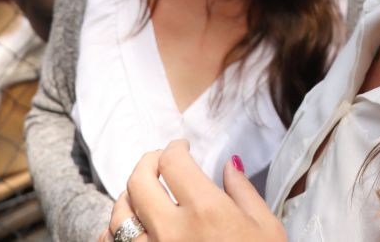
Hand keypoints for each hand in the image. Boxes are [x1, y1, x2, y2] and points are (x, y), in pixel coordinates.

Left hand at [113, 140, 285, 241]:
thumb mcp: (267, 229)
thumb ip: (244, 192)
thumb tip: (229, 165)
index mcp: (207, 211)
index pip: (173, 161)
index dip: (175, 147)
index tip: (181, 148)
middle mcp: (172, 230)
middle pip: (138, 180)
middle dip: (147, 163)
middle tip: (158, 161)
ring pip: (119, 214)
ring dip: (128, 196)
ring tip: (142, 193)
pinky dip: (112, 233)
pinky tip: (126, 228)